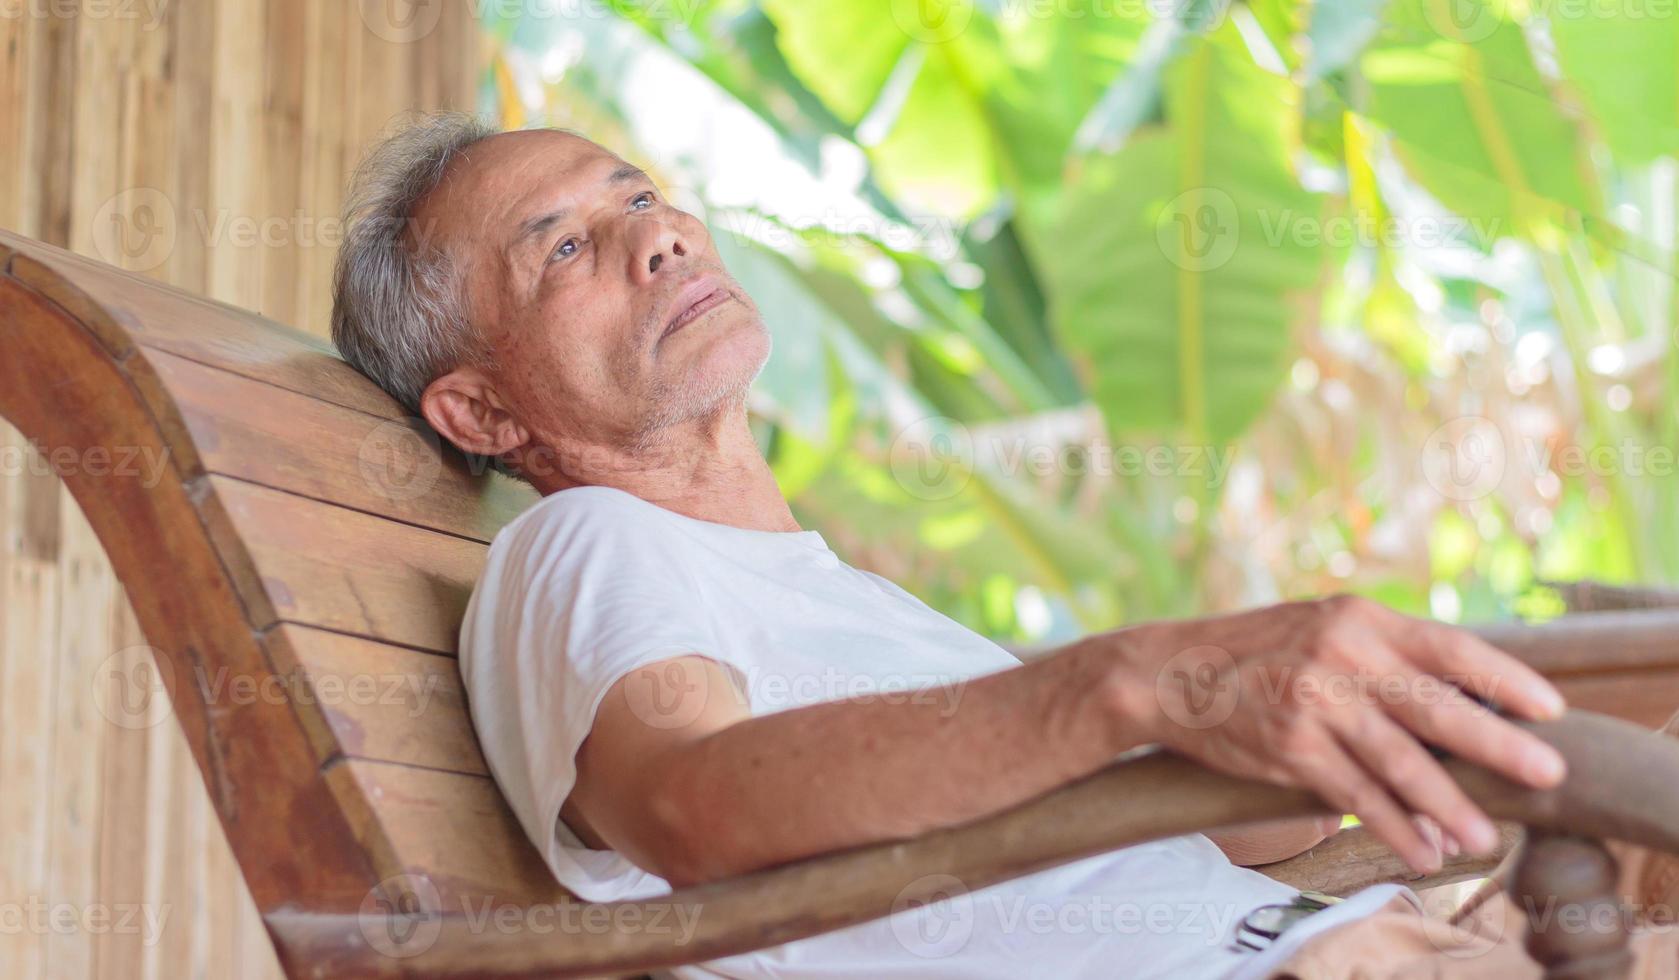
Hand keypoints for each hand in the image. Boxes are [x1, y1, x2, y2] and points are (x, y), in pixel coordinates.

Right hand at [1121, 595, 1565, 873]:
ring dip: (1447, 806)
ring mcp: (1315, 703)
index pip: (1450, 646)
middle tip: (1548, 774)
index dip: (1505, 679)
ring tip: (1483, 836)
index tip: (1549, 709)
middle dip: (1499, 745)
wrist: (1170, 671)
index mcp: (1359, 619)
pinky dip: (1393, 826)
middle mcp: (1341, 656)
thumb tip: (1463, 696)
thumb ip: (1383, 652)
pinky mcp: (1291, 747)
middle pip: (1437, 708)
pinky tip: (1421, 848)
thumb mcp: (1322, 627)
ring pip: (1400, 763)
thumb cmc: (1257, 651)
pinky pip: (1355, 796)